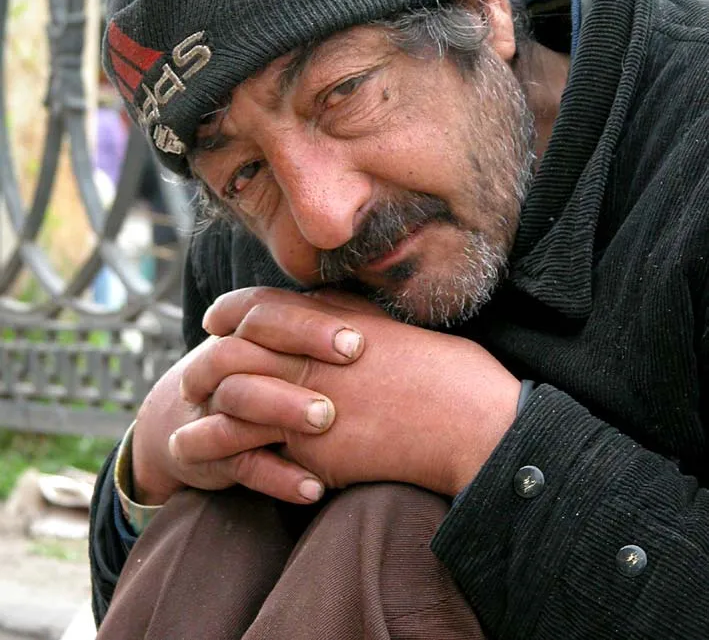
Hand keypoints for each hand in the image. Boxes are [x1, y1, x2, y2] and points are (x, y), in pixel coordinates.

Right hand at [130, 295, 365, 504]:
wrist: (196, 421)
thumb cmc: (265, 377)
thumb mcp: (286, 348)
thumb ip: (322, 324)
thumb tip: (377, 314)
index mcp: (242, 331)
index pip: (265, 312)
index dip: (308, 323)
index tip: (357, 341)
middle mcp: (220, 364)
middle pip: (244, 347)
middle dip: (296, 355)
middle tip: (350, 364)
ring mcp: (211, 409)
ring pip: (237, 399)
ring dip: (282, 407)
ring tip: (327, 419)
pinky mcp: (208, 456)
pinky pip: (239, 465)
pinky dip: (277, 477)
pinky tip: (315, 488)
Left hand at [179, 287, 520, 497]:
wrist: (469, 420)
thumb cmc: (442, 369)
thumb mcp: (388, 325)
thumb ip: (343, 314)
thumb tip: (313, 304)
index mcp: (328, 321)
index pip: (259, 307)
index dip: (230, 311)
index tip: (215, 320)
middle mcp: (310, 358)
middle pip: (234, 353)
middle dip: (205, 364)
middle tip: (192, 378)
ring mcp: (309, 405)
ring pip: (235, 403)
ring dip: (206, 417)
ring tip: (189, 432)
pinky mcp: (316, 452)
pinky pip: (260, 454)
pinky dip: (235, 457)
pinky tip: (223, 464)